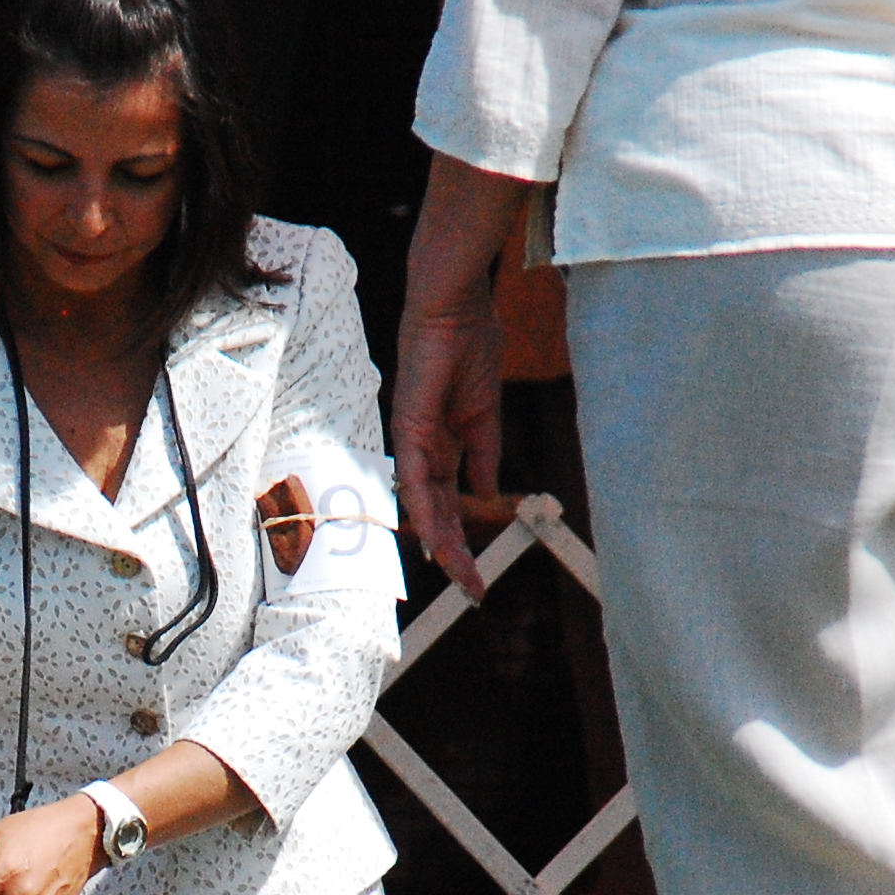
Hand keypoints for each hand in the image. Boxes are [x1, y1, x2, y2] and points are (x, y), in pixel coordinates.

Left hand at [393, 155, 537, 600]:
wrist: (454, 303)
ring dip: (442, 540)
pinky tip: (435, 532)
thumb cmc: (468, 344)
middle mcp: (420, 448)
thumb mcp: (483, 413)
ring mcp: (412, 437)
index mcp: (438, 444)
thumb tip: (484, 497)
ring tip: (458, 574)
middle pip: (433, 513)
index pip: (446, 503)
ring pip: (423, 503)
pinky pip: (417, 473)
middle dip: (453, 553)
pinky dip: (426, 505)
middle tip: (472, 591)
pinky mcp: (410, 423)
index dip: (460, 539)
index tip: (476, 573)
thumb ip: (480, 456)